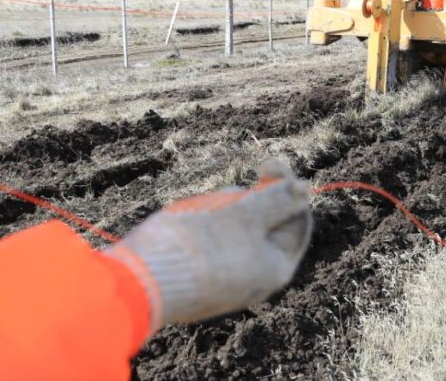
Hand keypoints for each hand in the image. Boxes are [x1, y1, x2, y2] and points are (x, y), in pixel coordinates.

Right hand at [105, 159, 310, 329]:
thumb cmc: (198, 247)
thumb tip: (307, 187)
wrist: (138, 283)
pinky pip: (212, 240)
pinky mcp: (200, 275)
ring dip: (223, 210)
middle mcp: (255, 279)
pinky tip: (187, 220)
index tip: (265, 163)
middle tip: (225, 196)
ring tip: (200, 212)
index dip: (288, 187)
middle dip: (247, 200)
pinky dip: (205, 224)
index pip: (298, 220)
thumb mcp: (244, 216)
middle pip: (266, 222)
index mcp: (275, 269)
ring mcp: (227, 279)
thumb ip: (278, 200)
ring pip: (236, 228)